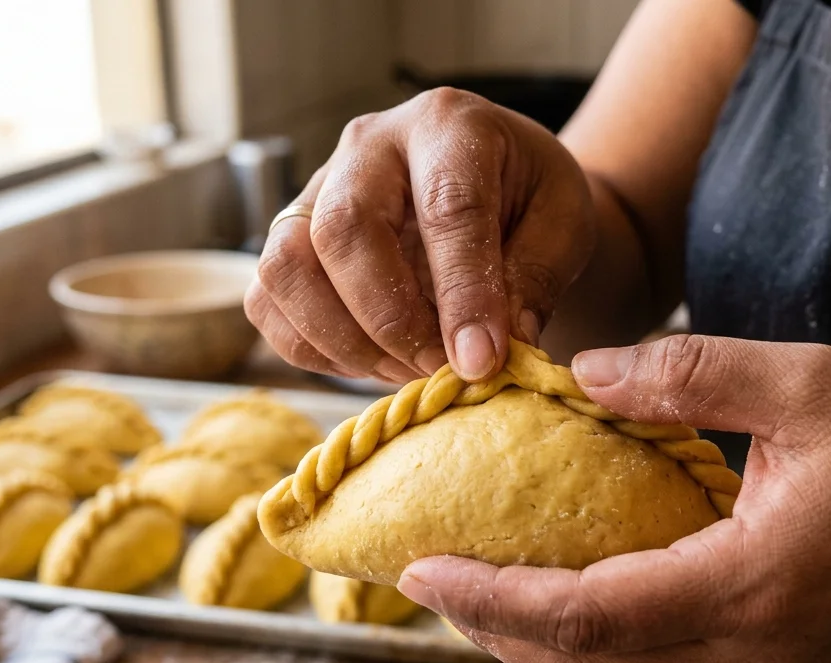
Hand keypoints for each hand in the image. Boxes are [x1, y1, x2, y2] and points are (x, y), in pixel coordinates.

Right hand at [244, 88, 594, 383]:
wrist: (494, 185)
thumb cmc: (529, 201)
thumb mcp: (563, 224)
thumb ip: (534, 279)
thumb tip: (487, 351)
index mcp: (448, 124)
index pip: (446, 208)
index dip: (463, 295)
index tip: (481, 363)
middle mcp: (367, 146)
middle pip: (342, 230)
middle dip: (391, 321)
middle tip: (440, 370)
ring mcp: (315, 189)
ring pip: (287, 267)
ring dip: (344, 341)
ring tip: (407, 370)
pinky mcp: (286, 238)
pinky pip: (267, 302)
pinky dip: (314, 350)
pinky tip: (371, 363)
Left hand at [397, 335, 830, 662]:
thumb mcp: (812, 382)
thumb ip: (689, 376)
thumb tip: (586, 373)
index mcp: (752, 583)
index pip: (584, 613)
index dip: (490, 598)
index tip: (418, 571)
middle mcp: (750, 648)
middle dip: (492, 629)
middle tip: (422, 583)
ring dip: (534, 643)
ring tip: (473, 594)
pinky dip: (588, 643)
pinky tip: (559, 598)